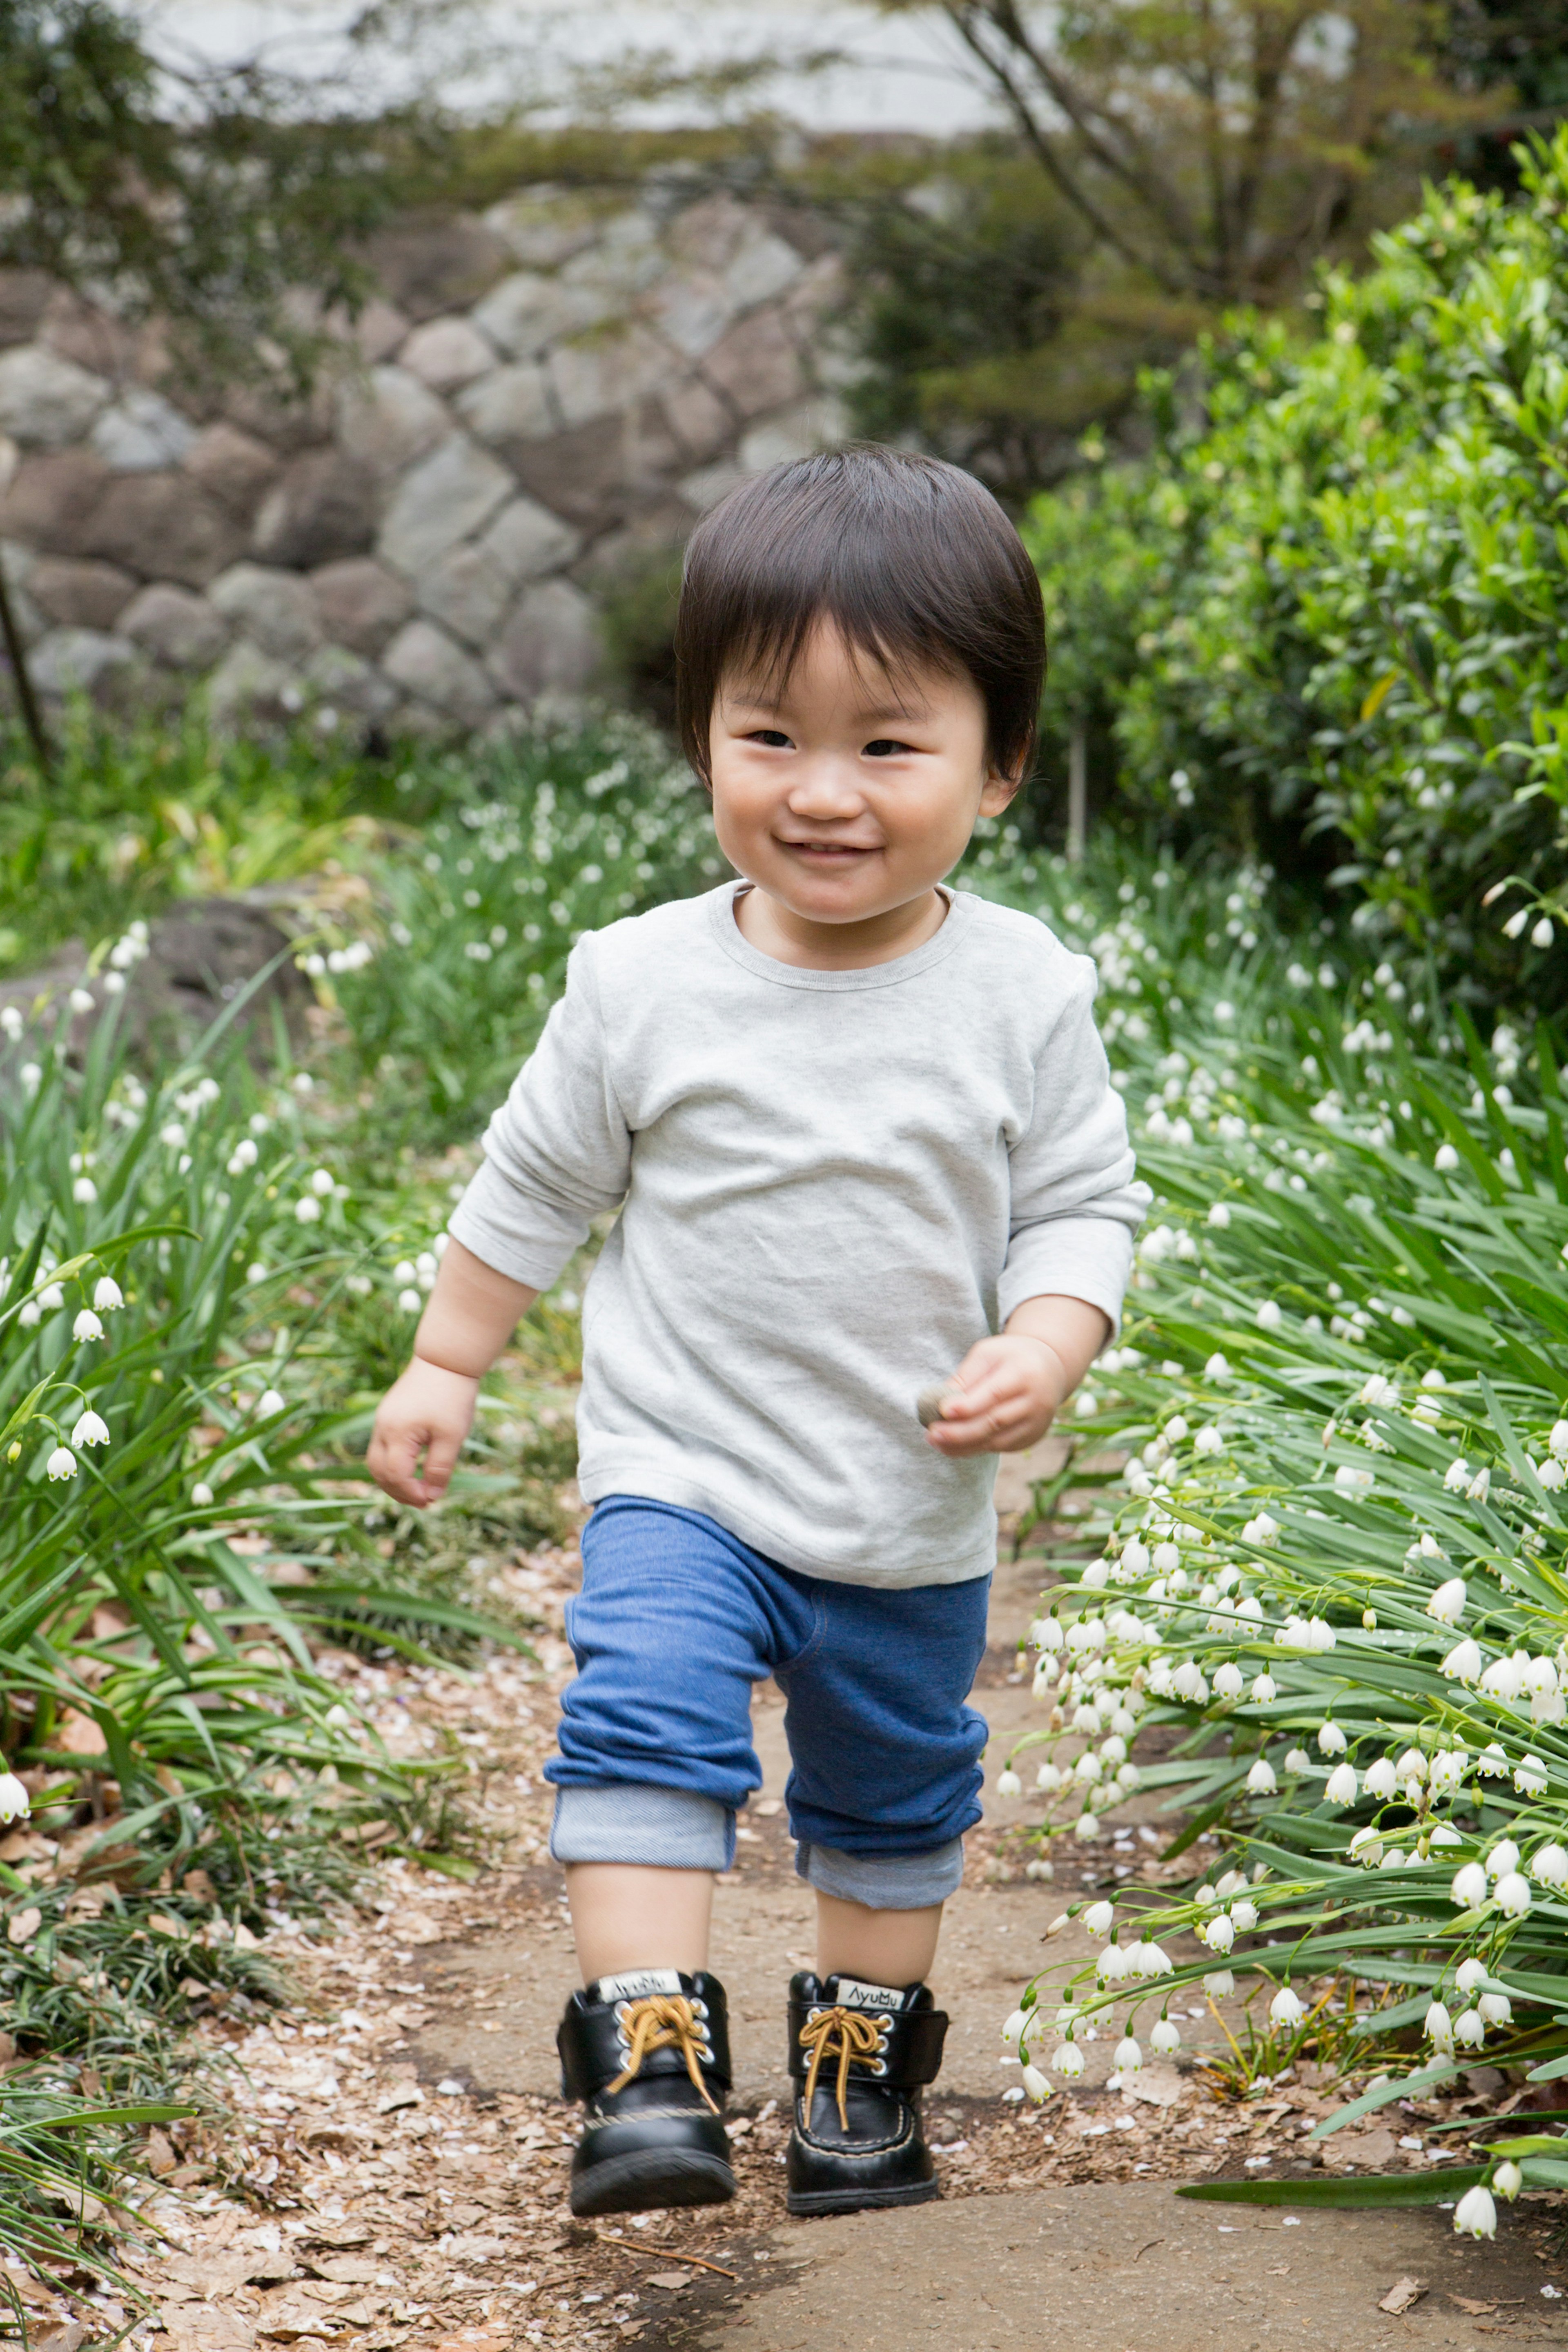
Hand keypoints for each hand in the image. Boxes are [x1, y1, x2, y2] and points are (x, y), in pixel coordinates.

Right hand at [367, 1355, 479, 1505]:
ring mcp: (382, 1420)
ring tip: (418, 1491)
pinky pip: (382, 1447)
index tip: (432, 1501)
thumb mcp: (452, 1435)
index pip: (396, 1476)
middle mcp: (382, 1427)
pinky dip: (394, 1464)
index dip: (411, 1493)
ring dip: (393, 1480)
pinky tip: (414, 1469)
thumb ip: (440, 1467)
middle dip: (398, 1492)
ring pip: (376, 1461)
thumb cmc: (452, 1395)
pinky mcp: (388, 1415)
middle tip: (424, 1502)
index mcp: (396, 1433)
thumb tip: (432, 1496)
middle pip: (378, 1472)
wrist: (446, 1359)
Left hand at [923, 1333, 1066, 1457]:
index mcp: (1024, 1373)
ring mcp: (1037, 1423)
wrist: (1050, 1368)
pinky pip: (1000, 1447)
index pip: (994, 1393)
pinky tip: (951, 1446)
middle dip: (960, 1432)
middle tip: (932, 1433)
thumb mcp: (988, 1354)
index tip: (941, 1411)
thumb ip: (966, 1376)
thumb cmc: (1010, 1357)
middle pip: (995, 1422)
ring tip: (934, 1441)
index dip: (967, 1405)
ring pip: (996, 1441)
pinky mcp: (1032, 1437)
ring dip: (963, 1445)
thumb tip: (938, 1400)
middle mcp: (1036, 1401)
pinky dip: (974, 1449)